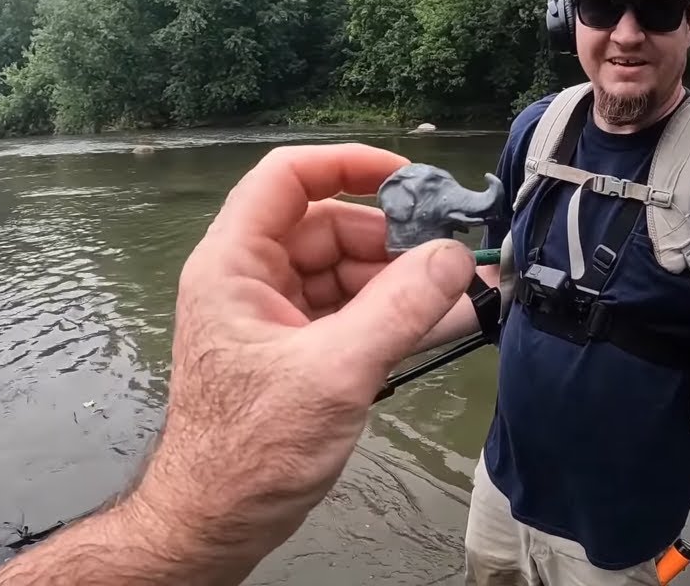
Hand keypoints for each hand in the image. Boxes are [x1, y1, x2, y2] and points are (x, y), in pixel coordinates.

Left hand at [125, 144, 475, 577]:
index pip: (287, 179)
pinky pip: (358, 314)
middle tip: (456, 255)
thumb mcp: (334, 373)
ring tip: (471, 288)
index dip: (347, 165)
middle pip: (332, 227)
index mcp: (235, 265)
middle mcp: (254, 280)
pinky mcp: (304, 352)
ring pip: (352, 273)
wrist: (218, 523)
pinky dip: (401, 316)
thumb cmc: (248, 452)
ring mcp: (280, 317)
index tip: (409, 178)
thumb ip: (399, 310)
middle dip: (396, 239)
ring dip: (408, 282)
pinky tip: (452, 317)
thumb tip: (455, 257)